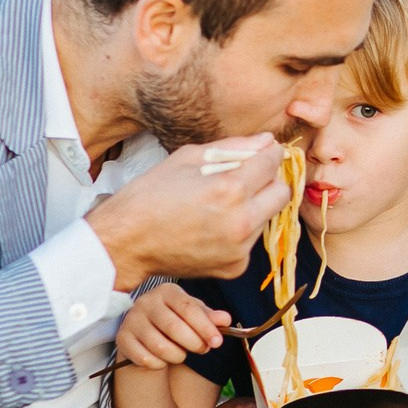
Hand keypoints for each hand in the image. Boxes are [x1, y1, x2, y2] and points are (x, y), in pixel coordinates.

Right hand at [85, 136, 289, 291]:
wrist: (125, 242)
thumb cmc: (150, 195)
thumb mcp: (188, 158)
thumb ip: (234, 147)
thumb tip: (266, 141)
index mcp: (230, 189)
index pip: (272, 163)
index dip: (269, 153)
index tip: (264, 152)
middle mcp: (241, 221)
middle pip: (282, 192)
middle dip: (270, 180)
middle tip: (248, 177)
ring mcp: (240, 248)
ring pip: (267, 217)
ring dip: (254, 206)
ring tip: (220, 204)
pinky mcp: (235, 267)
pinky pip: (252, 241)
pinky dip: (240, 230)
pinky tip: (213, 226)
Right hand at [114, 284, 230, 370]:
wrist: (146, 333)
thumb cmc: (176, 321)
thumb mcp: (195, 315)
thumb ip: (210, 318)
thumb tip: (225, 319)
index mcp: (167, 291)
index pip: (188, 308)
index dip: (205, 327)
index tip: (217, 342)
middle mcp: (146, 302)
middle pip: (174, 328)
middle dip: (194, 343)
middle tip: (203, 349)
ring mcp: (131, 320)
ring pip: (160, 347)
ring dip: (177, 356)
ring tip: (182, 354)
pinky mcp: (122, 338)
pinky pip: (146, 359)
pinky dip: (160, 364)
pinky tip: (163, 360)